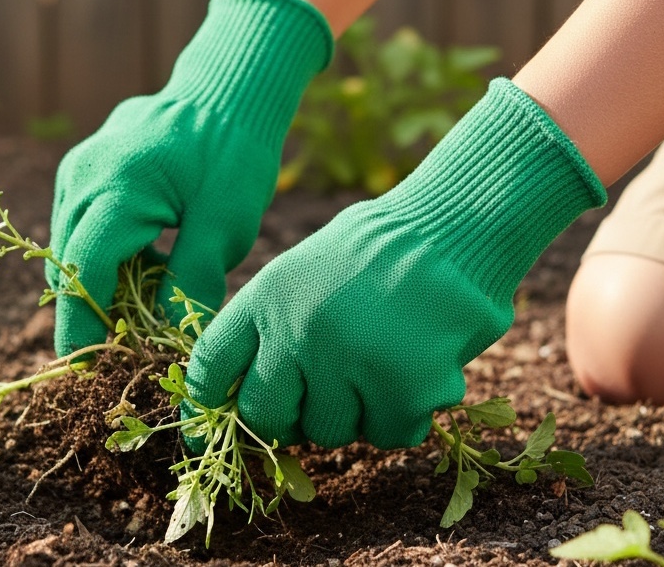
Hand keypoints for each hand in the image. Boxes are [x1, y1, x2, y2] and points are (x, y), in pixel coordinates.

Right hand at [49, 0, 332, 356]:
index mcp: (117, 190)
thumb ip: (191, 282)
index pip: (84, 273)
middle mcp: (83, 177)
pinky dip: (104, 254)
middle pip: (69, 263)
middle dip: (89, 310)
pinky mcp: (84, 169)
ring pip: (71, 246)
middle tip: (122, 350)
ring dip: (99, 281)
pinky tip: (145, 265)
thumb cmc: (234, 154)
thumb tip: (163, 337)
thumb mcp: (225, 225)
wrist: (228, 90)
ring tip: (143, 306)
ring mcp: (78, 169)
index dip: (82, 325)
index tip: (86, 369)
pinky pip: (80, 225)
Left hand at [185, 78, 606, 448]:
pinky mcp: (400, 388)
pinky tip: (419, 374)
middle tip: (322, 396)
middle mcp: (295, 332)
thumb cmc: (379, 251)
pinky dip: (405, 415)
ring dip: (354, 412)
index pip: (210, 364)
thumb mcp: (304, 270)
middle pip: (264, 416)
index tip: (226, 411)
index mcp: (266, 297)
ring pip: (329, 432)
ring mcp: (345, 362)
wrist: (453, 229)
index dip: (212, 397)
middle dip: (289, 417)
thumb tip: (249, 395)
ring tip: (382, 364)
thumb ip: (273, 325)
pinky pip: (388, 434)